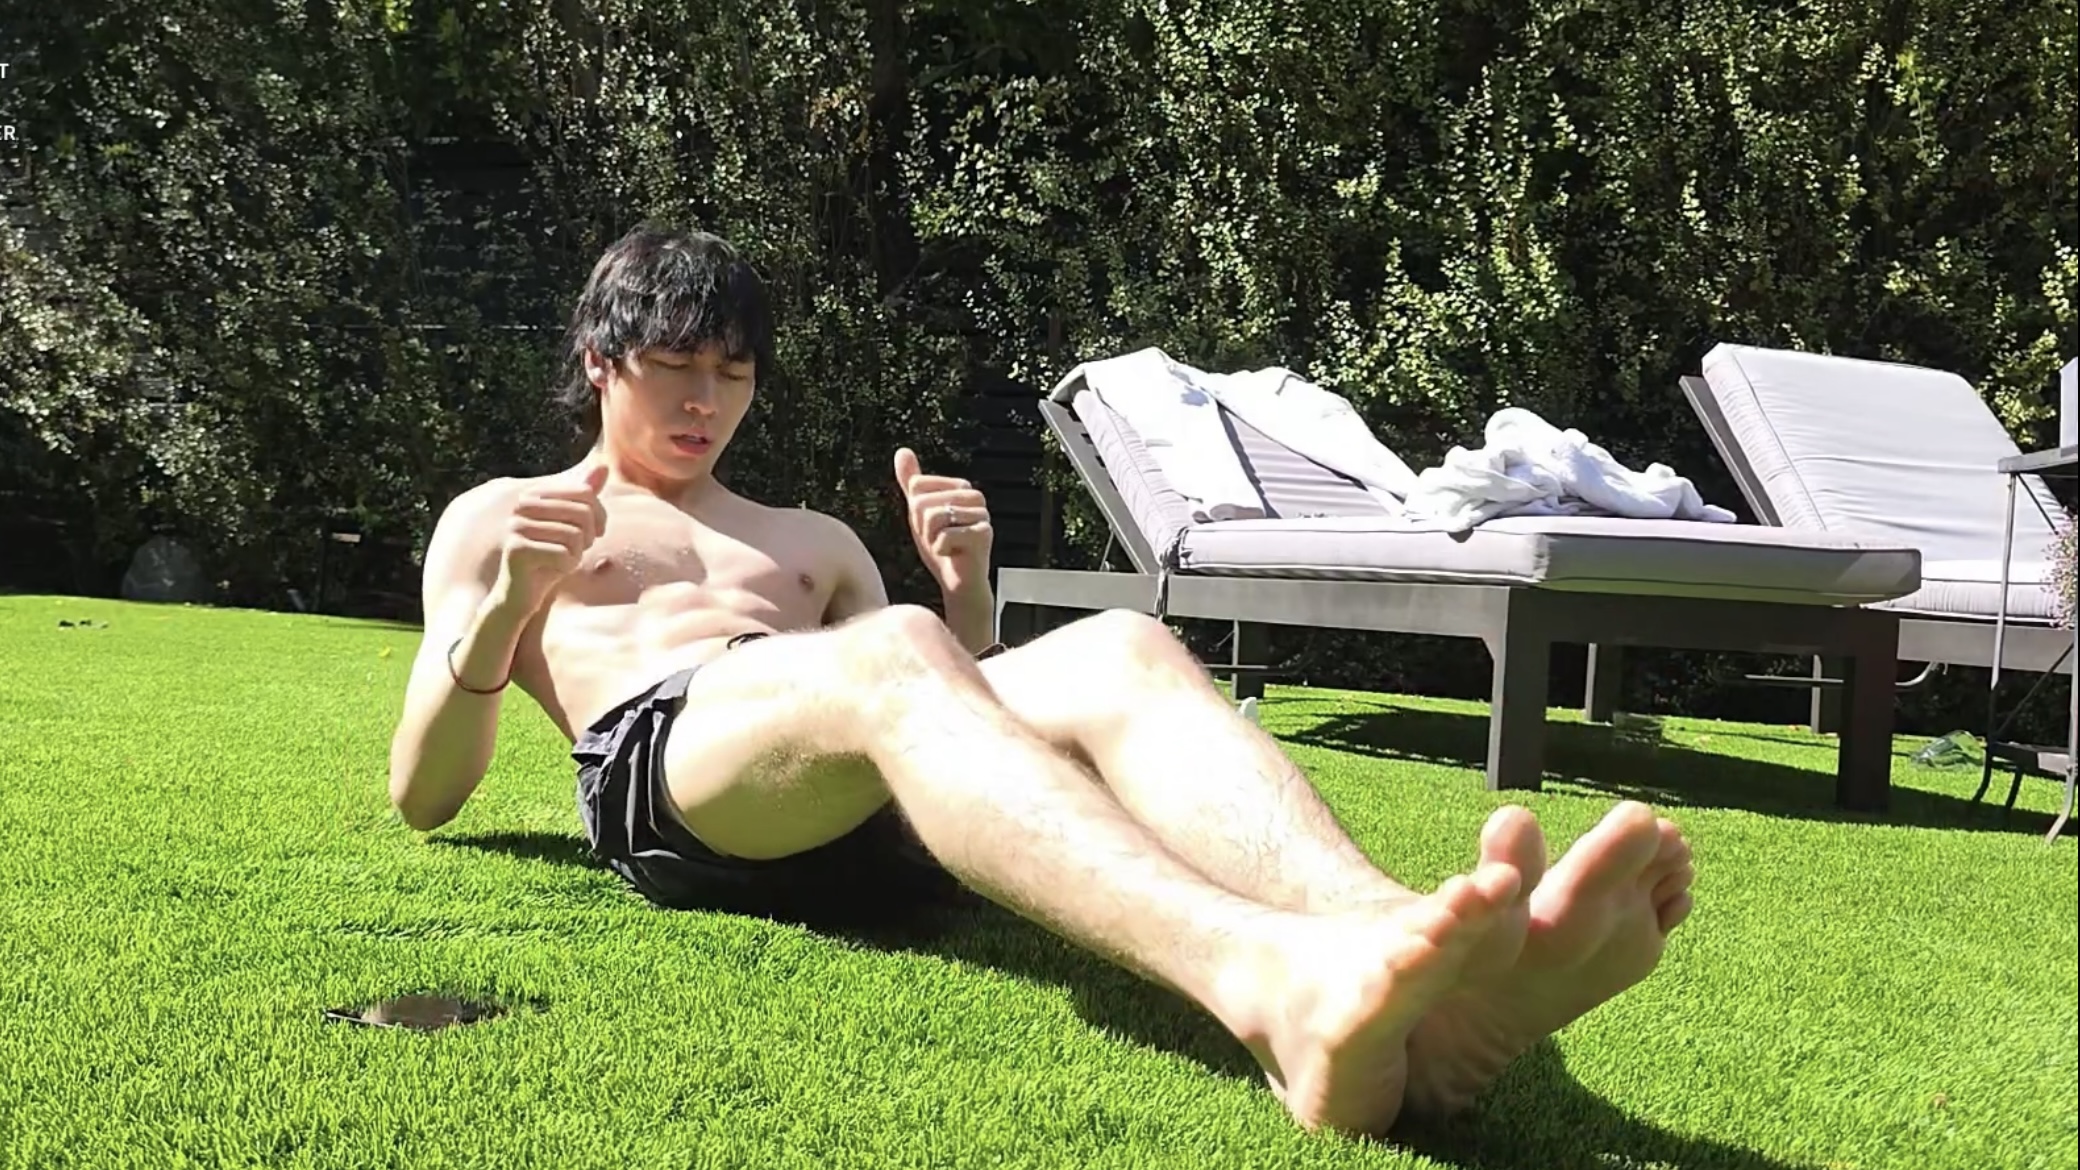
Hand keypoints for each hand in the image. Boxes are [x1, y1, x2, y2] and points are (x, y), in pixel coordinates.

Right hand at [492, 463, 609, 617]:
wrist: (523, 594)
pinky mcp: (516, 549)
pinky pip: (563, 553)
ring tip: (563, 560)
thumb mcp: (574, 526)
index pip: (585, 493)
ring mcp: (516, 526)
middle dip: (589, 535)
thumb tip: (604, 465)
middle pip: (583, 512)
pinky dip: (567, 566)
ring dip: (577, 553)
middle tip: (579, 550)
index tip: (596, 533)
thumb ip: (586, 498)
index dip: (600, 515)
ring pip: (575, 534)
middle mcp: (522, 506)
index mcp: (535, 495)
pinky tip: (553, 570)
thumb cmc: (551, 558)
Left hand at [895, 447, 992, 597]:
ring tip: (949, 547)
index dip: (916, 513)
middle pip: (923, 502)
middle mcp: (975, 496)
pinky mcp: (984, 533)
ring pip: (933, 518)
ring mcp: (982, 514)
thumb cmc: (942, 547)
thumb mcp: (920, 512)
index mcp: (961, 486)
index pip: (917, 487)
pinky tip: (956, 555)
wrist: (959, 581)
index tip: (932, 527)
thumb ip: (911, 482)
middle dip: (923, 528)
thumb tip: (902, 451)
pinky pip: (944, 536)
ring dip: (932, 540)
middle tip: (941, 540)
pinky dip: (941, 550)